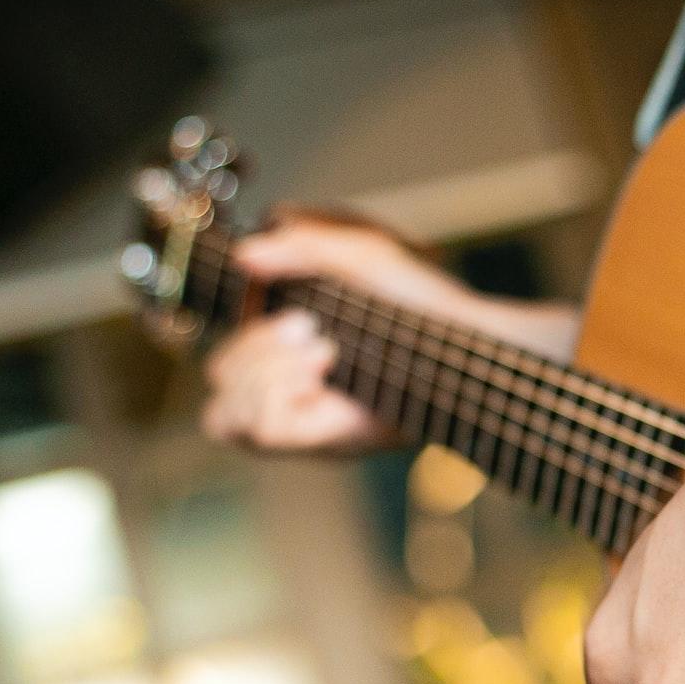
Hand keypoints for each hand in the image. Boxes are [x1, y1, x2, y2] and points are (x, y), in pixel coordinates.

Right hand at [199, 208, 486, 452]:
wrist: (465, 340)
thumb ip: (301, 244)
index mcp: (286, 341)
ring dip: (265, 373)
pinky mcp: (322, 440)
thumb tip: (245, 255)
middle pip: (218, 377)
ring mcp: (303, 416)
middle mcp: (288, 385)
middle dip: (254, 349)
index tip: (276, 298)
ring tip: (324, 353)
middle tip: (311, 329)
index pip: (224, 347)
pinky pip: (259, 432)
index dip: (236, 321)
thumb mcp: (361, 252)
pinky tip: (321, 376)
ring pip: (222, 415)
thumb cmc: (421, 297)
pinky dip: (278, 396)